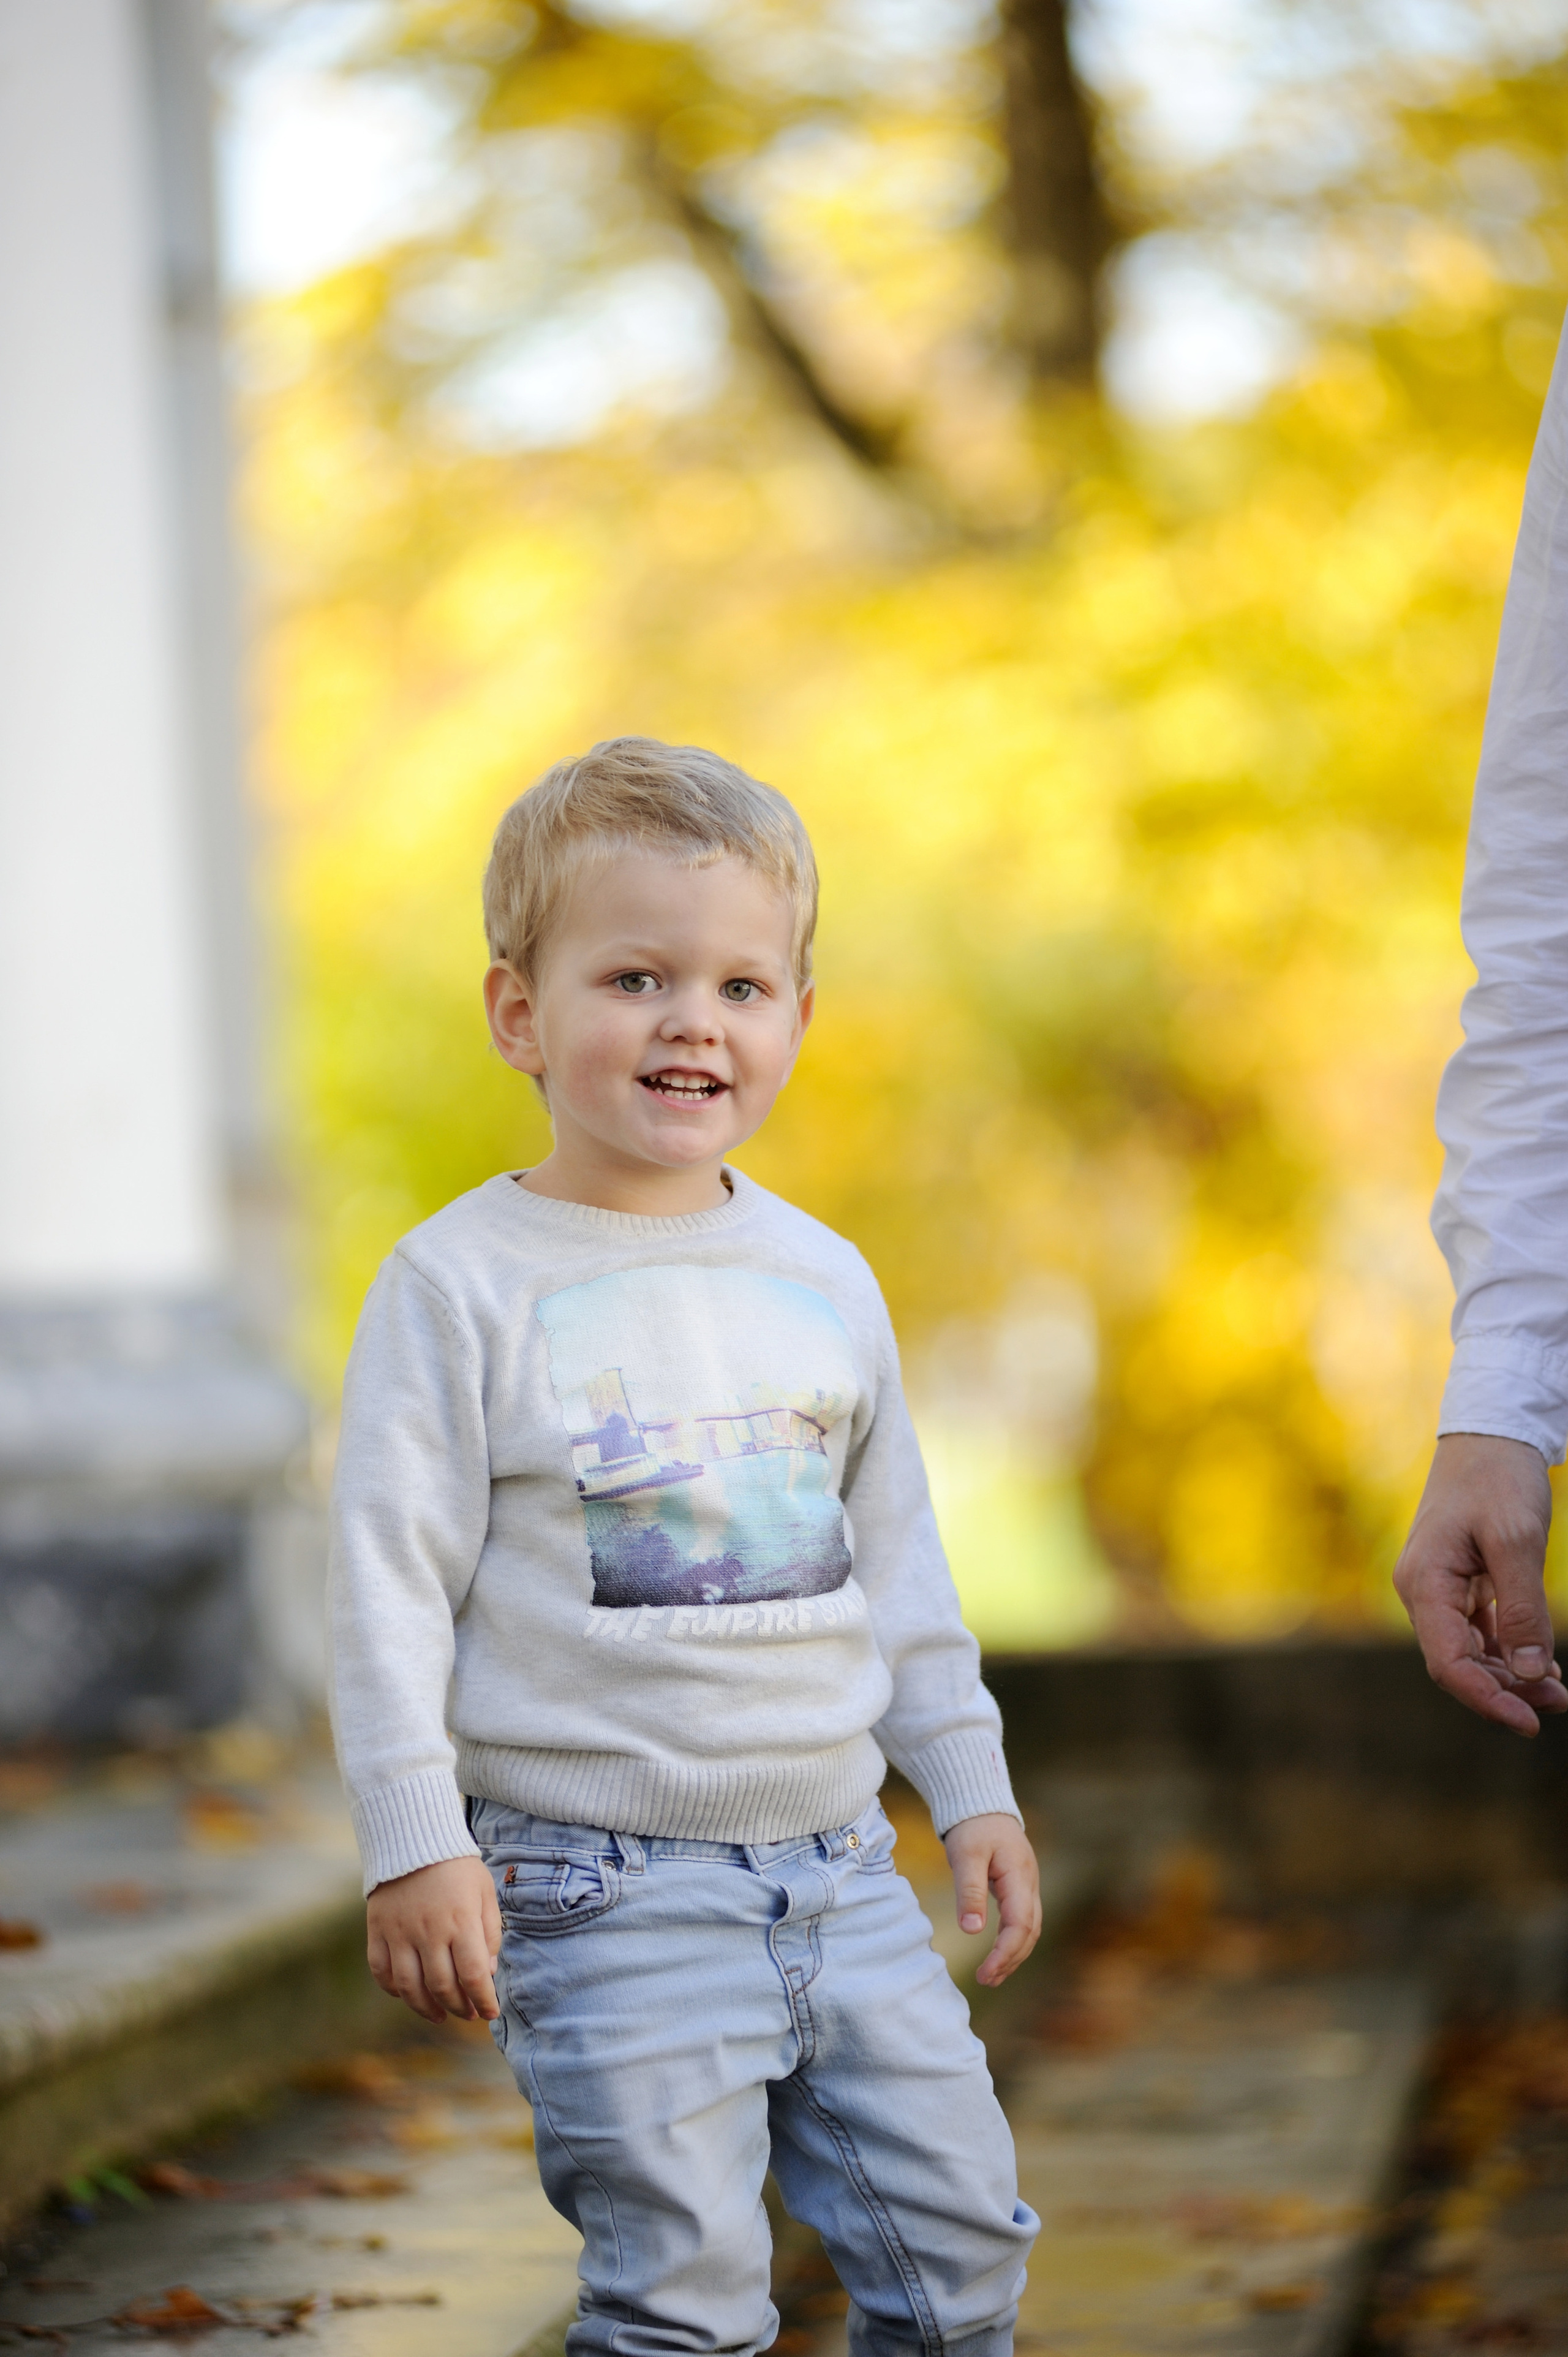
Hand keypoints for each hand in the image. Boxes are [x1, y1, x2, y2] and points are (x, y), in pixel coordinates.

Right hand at [366, 1855, 501, 2023]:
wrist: (413, 1837)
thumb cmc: (457, 1867)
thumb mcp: (484, 1892)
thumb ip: (490, 1933)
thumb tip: (487, 1974)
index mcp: (460, 1921)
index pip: (474, 1975)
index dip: (484, 2000)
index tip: (491, 2012)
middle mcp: (429, 1931)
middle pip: (443, 1987)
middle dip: (460, 2008)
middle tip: (469, 2014)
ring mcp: (399, 1932)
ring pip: (410, 1987)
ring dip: (427, 2009)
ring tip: (441, 2014)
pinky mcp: (377, 1930)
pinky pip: (381, 1971)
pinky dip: (394, 1989)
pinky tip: (409, 1993)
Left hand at [943, 1813, 1041, 1988]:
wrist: (981, 1804)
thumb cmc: (972, 1827)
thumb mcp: (966, 1855)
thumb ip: (970, 1891)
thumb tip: (972, 1931)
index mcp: (1019, 1876)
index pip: (1020, 1924)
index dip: (1005, 1953)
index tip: (985, 1973)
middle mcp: (1030, 1884)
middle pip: (1029, 1932)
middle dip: (1010, 1960)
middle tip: (986, 1980)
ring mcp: (1027, 1886)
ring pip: (1029, 1929)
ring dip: (1013, 1954)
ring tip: (991, 1976)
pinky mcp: (1019, 1887)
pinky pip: (1022, 1921)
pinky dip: (1012, 1941)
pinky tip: (997, 1954)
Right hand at [1393, 1432, 1565, 1735]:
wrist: (1490, 1432)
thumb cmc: (1498, 1478)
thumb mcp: (1517, 1540)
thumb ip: (1524, 1608)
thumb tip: (1533, 1671)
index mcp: (1424, 1583)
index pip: (1449, 1663)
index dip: (1487, 1699)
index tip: (1530, 1722)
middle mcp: (1422, 1591)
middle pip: (1459, 1663)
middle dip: (1507, 1690)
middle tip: (1560, 1703)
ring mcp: (1438, 1588)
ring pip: (1470, 1651)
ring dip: (1512, 1675)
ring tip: (1560, 1689)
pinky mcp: (1458, 1582)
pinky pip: (1479, 1631)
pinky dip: (1510, 1650)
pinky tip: (1544, 1663)